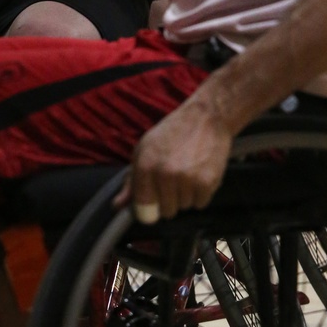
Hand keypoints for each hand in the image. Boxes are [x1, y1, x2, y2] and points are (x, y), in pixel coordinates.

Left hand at [113, 94, 232, 222]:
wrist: (208, 115)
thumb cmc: (174, 131)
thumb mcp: (145, 148)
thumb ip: (131, 179)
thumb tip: (118, 205)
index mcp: (146, 165)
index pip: (143, 209)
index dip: (149, 209)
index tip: (155, 202)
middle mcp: (165, 174)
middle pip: (166, 212)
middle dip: (171, 200)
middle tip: (176, 179)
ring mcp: (187, 179)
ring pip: (184, 207)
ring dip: (187, 195)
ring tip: (190, 172)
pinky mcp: (207, 182)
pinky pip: (200, 203)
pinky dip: (201, 193)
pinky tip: (201, 174)